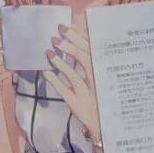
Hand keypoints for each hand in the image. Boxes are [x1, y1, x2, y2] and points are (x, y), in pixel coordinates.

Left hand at [44, 24, 100, 142]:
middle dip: (68, 45)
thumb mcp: (106, 79)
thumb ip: (97, 63)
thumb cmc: (105, 98)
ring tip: (49, 52)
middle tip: (54, 37)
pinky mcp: (77, 104)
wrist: (108, 125)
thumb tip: (80, 42)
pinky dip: (54, 80)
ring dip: (60, 61)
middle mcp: (98, 81)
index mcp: (106, 72)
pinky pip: (63, 90)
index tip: (65, 27)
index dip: (78, 37)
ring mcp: (87, 93)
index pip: (92, 50)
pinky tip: (45, 72)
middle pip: (84, 59)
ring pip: (73, 74)